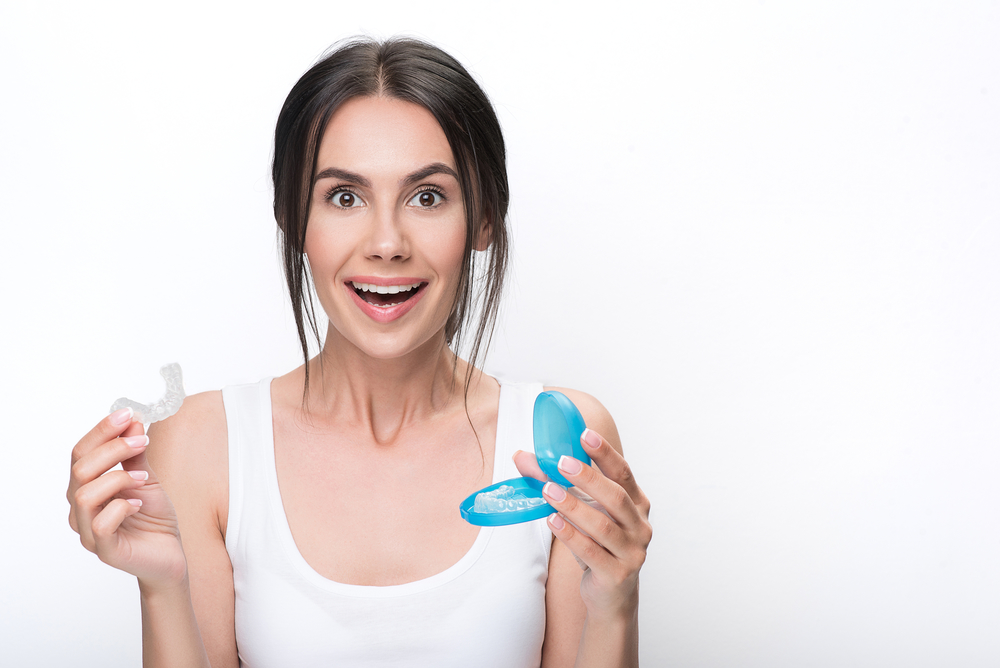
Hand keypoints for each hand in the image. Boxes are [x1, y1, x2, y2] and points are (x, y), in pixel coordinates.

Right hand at [68, 408, 186, 586]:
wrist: (169, 554)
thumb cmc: (152, 517)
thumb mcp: (147, 477)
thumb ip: (135, 453)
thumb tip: (132, 420)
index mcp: (87, 487)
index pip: (80, 453)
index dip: (101, 431)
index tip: (127, 414)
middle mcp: (80, 509)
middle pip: (79, 469)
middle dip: (113, 448)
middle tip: (143, 441)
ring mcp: (89, 530)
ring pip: (83, 495)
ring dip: (117, 478)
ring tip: (144, 479)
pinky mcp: (104, 549)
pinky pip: (99, 523)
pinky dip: (121, 506)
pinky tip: (138, 504)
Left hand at [514, 428, 651, 619]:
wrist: (611, 595)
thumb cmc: (598, 544)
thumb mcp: (582, 511)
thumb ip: (557, 482)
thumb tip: (521, 457)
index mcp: (637, 503)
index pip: (623, 473)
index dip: (605, 453)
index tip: (584, 434)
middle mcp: (640, 526)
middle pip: (616, 497)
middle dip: (588, 478)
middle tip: (561, 463)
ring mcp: (632, 552)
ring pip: (603, 526)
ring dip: (573, 506)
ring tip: (548, 491)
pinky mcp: (617, 574)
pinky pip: (592, 552)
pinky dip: (571, 535)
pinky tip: (553, 521)